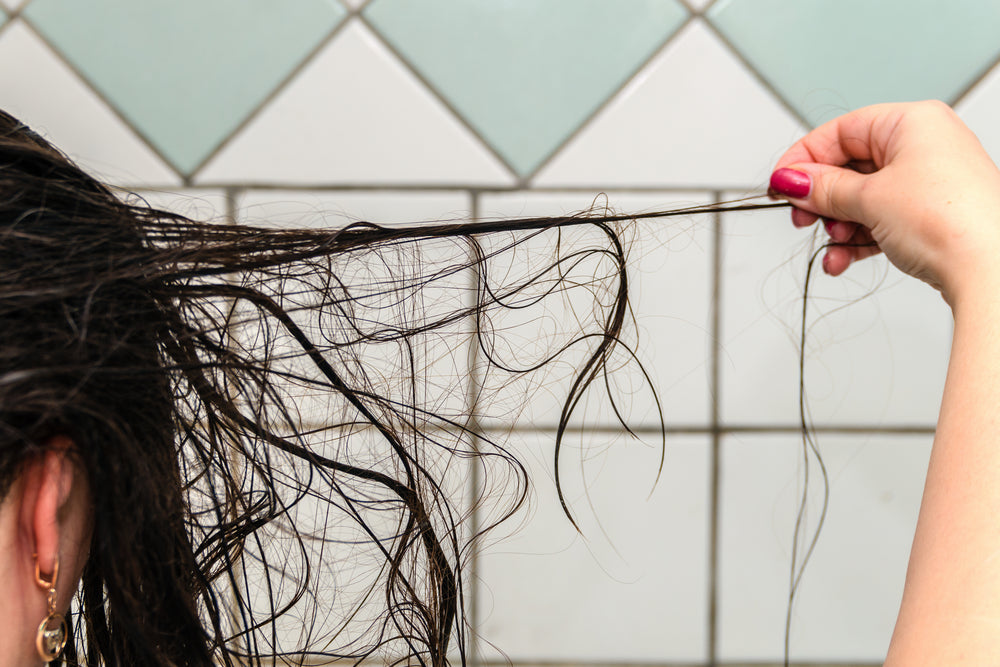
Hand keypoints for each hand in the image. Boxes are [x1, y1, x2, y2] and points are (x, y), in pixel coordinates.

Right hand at [770, 100, 999, 307]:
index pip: (840, 131)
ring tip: (833, 244)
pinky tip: (842, 258)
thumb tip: (791, 180)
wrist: (990, 269)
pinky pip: (880, 219)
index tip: (781, 185)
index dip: (804, 159)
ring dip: (838, 226)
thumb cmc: (951, 221)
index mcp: (912, 122)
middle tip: (803, 217)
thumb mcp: (868, 199)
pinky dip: (857, 239)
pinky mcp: (930, 214)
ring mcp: (929, 181)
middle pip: (849, 166)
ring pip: (862, 198)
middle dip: (823, 199)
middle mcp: (924, 145)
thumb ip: (822, 188)